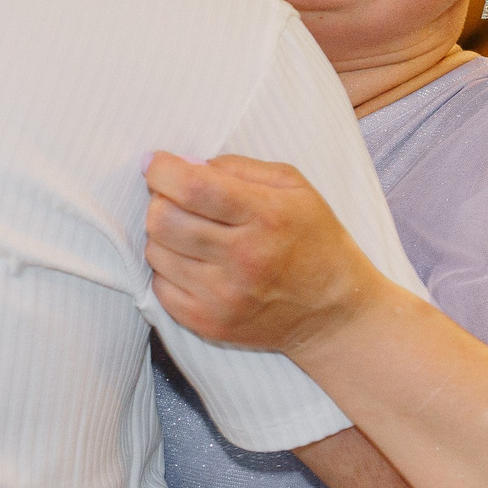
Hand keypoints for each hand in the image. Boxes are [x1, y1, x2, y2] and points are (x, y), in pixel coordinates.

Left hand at [143, 152, 385, 353]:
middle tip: (177, 199)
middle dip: (160, 200)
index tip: (156, 164)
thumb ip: (237, 167)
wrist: (332, 313)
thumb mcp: (293, 187)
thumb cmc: (313, 239)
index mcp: (266, 216)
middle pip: (163, 220)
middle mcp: (243, 259)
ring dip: (165, 236)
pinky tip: (195, 263)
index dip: (162, 170)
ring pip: (155, 251)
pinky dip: (169, 269)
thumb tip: (183, 164)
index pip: (193, 187)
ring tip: (193, 234)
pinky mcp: (209, 324)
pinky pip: (159, 286)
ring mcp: (223, 297)